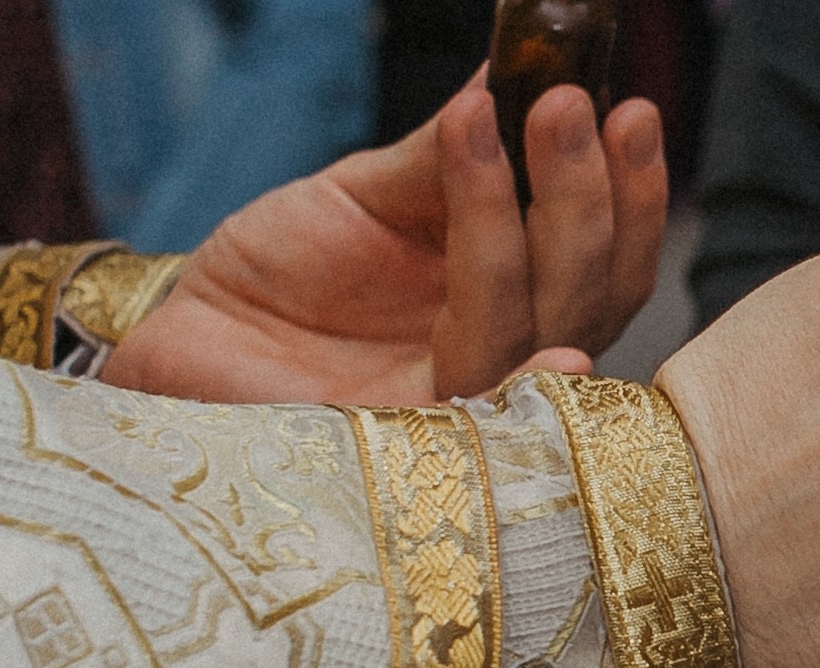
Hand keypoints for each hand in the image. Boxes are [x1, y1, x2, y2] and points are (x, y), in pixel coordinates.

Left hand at [105, 83, 665, 404]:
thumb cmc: (281, 271)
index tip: (626, 108)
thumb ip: (448, 153)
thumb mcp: (370, 190)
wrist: (187, 334)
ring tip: (492, 120)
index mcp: (516, 297)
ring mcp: (463, 403)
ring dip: (527, 221)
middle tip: (565, 102)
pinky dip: (513, 341)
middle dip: (584, 195)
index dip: (631, 193)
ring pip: (536, 327)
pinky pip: (479, 397)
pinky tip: (548, 334)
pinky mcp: (411, 442)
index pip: (607, 261)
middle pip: (588, 294)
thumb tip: (516, 72)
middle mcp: (507, 355)